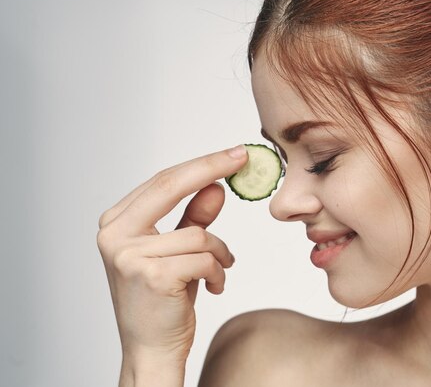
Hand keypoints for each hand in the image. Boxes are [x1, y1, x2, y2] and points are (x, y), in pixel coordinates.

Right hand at [97, 145, 247, 362]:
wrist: (150, 350)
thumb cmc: (162, 301)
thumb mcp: (178, 252)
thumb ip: (194, 218)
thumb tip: (215, 186)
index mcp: (116, 223)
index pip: (162, 181)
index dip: (200, 165)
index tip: (231, 154)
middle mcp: (115, 235)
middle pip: (170, 186)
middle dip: (211, 169)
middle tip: (241, 158)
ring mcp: (130, 255)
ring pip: (199, 233)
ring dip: (220, 253)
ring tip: (218, 271)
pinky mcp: (152, 275)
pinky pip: (205, 258)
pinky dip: (218, 272)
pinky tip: (212, 286)